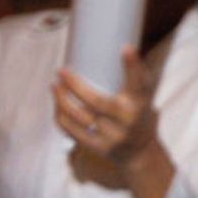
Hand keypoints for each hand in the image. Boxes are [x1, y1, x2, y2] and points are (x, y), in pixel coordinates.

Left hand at [52, 46, 161, 171]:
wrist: (140, 153)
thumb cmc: (137, 114)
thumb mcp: (141, 97)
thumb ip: (132, 76)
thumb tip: (117, 44)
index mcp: (140, 104)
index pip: (138, 83)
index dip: (132, 66)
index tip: (126, 48)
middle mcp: (128, 122)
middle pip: (97, 102)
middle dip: (75, 86)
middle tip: (61, 70)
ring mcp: (113, 137)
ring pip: (80, 117)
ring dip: (62, 100)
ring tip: (55, 86)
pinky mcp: (99, 148)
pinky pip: (74, 131)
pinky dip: (61, 117)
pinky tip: (56, 105)